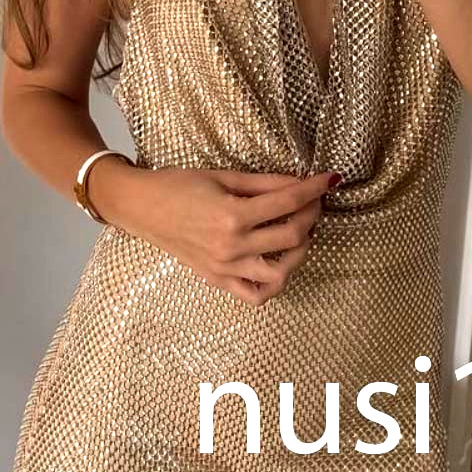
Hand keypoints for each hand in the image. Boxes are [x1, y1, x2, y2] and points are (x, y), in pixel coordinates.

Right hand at [101, 163, 341, 306]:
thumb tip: (300, 183)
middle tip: (314, 201)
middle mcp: (231, 246)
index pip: (288, 201)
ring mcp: (225, 268)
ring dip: (299, 252)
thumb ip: (265, 183)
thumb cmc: (178, 186)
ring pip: (280, 272)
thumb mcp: (223, 176)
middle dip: (312, 214)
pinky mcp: (217, 280)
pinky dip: (272, 284)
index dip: (314, 188)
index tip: (329, 179)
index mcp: (232, 215)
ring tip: (299, 233)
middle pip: (291, 234)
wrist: (141, 207)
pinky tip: (277, 262)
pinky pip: (255, 295)